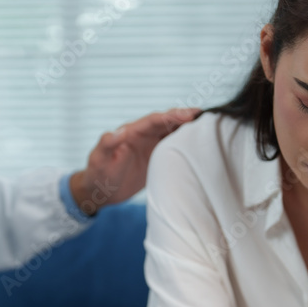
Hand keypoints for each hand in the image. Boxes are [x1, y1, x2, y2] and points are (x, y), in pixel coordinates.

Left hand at [70, 107, 199, 214]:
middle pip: (167, 122)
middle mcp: (143, 135)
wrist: (101, 192)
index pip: (154, 120)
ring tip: (209, 126)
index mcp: (131, 132)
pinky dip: (186, 143)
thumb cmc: (97, 175)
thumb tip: (117, 131)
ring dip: (188, 128)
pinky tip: (200, 144)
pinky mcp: (156, 156)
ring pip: (172, 132)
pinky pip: (173, 146)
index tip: (189, 114)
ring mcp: (150, 145)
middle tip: (207, 116)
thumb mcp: (99, 160)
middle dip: (186, 117)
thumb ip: (106, 145)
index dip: (172, 116)